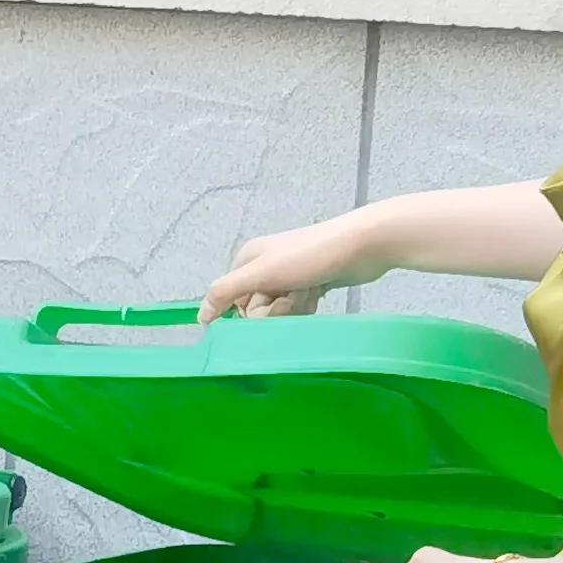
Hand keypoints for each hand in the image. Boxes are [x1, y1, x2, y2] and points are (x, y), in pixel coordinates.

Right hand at [199, 214, 376, 321]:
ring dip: (294, 309)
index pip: (232, 302)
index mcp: (247, 260)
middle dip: (275, 310)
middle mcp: (264, 267)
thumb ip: (225, 292)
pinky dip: (307, 306)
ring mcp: (288, 276)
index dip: (249, 313)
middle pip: (256, 309)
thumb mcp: (261, 273)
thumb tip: (201, 318)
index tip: (269, 306)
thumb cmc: (309, 256)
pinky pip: (297, 309)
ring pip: (278, 312)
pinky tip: (319, 293)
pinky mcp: (309, 284)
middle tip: (294, 297)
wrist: (362, 245)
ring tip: (311, 292)